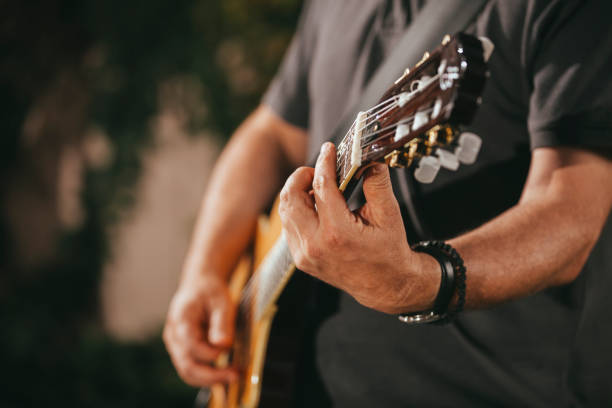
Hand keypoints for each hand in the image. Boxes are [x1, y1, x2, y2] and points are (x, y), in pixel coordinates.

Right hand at [163, 270, 237, 386]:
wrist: (199, 286)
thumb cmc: (211, 292)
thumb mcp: (222, 301)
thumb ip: (221, 323)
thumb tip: (223, 345)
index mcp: (181, 320)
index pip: (191, 345)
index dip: (210, 353)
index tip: (229, 351)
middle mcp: (173, 336)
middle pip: (187, 366)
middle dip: (212, 376)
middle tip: (236, 376)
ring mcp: (176, 346)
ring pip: (188, 373)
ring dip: (211, 379)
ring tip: (234, 376)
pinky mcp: (183, 352)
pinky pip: (192, 369)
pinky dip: (209, 375)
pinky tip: (226, 372)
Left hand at [278, 142, 439, 313]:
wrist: (385, 285)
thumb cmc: (388, 251)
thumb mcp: (388, 214)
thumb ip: (377, 182)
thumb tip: (369, 158)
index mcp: (338, 233)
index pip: (321, 187)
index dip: (324, 163)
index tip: (329, 150)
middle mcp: (315, 245)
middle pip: (291, 197)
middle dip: (302, 176)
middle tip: (317, 169)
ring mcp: (305, 254)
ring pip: (285, 211)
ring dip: (297, 192)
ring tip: (316, 186)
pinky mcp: (301, 259)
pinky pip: (289, 226)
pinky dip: (297, 210)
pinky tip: (314, 206)